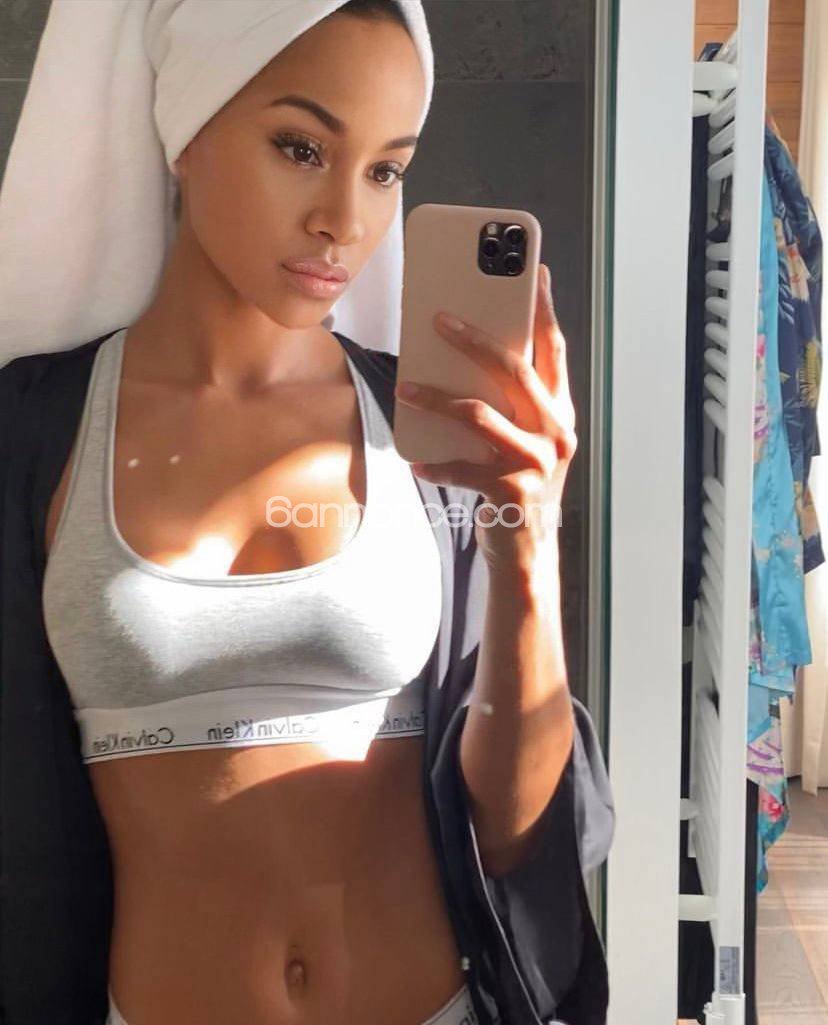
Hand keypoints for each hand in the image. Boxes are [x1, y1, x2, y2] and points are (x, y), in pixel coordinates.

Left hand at [394, 263, 576, 572]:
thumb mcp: (523, 443)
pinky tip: (416, 463)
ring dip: (435, 398)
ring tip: (404, 388)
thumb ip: (509, 407)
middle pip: (514, 369)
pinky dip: (435, 465)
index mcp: (559, 414)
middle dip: (474, 339)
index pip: (554, 351)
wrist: (527, 552)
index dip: (543, 310)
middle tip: (439, 317)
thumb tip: (462, 362)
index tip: (534, 274)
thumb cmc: (517, 488)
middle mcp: (555, 433)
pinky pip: (462, 468)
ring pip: (479, 413)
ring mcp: (536, 462)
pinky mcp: (511, 490)